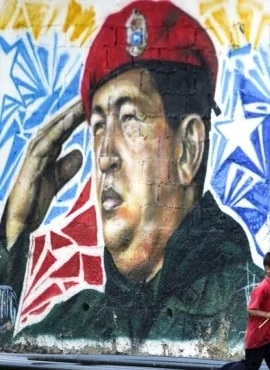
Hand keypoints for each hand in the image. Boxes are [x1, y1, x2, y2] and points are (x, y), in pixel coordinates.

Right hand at [4, 100, 84, 248]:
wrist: (19, 220)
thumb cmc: (35, 200)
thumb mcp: (57, 180)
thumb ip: (66, 166)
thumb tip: (78, 152)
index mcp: (46, 152)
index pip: (63, 129)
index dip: (77, 117)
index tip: (94, 104)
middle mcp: (38, 149)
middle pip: (57, 124)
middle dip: (72, 110)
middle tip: (90, 94)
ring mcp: (33, 155)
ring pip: (51, 129)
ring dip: (66, 115)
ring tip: (82, 103)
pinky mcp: (31, 165)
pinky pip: (45, 143)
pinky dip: (56, 131)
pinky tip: (68, 122)